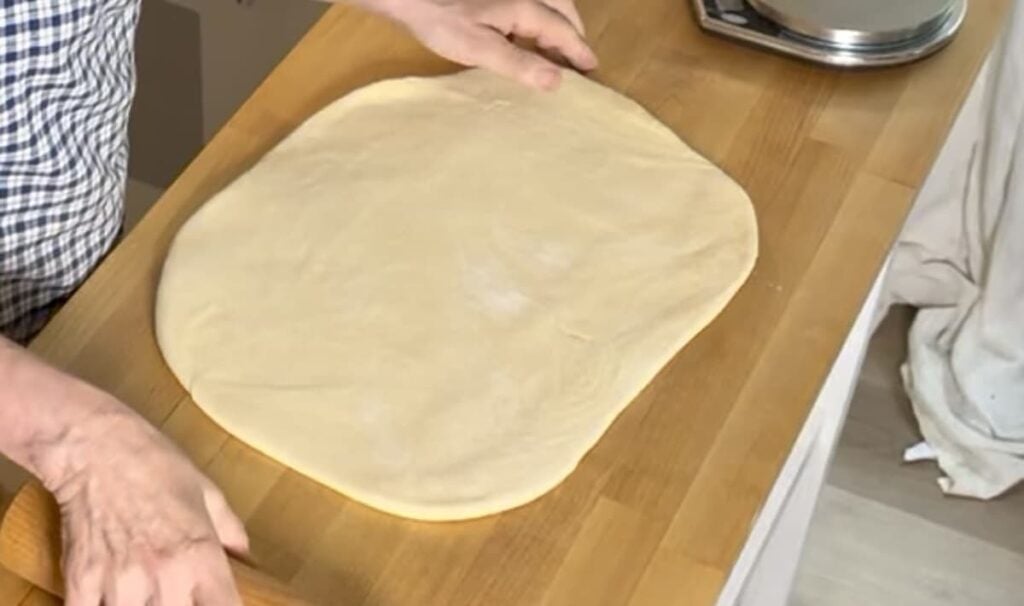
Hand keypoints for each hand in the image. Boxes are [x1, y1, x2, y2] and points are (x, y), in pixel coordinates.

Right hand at [45, 393, 247, 605]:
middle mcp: (164, 576)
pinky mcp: (80, 583)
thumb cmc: (156, 463)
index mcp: (200, 553)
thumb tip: (245, 557)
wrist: (96, 448)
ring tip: (147, 591)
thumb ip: (230, 530)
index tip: (217, 601)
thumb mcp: (207, 492)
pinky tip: (111, 595)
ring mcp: (120, 583)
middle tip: (175, 592)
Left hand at [361, 0, 597, 88]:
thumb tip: (557, 81)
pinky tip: (523, 38)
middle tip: (578, 61)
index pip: (563, 31)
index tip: (592, 69)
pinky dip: (536, 21)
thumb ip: (519, 64)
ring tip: (555, 52)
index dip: (579, 51)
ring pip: (547, 3)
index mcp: (526, 7)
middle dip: (572, 33)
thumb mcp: (479, 49)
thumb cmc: (441, 20)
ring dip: (555, 26)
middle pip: (561, 10)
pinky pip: (527, 6)